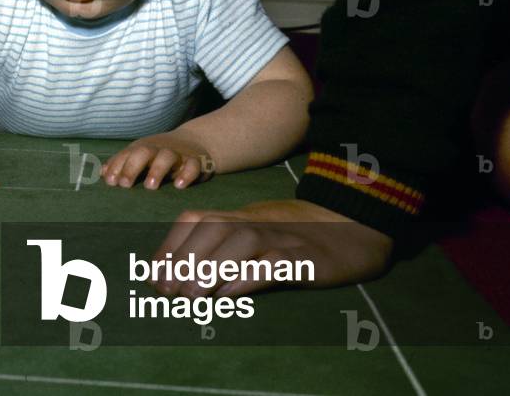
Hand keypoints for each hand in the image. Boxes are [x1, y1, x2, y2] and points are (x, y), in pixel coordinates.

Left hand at [102, 132, 212, 189]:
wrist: (195, 140)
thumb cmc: (159, 153)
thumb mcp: (139, 154)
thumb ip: (121, 163)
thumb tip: (101, 173)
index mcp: (142, 148)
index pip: (126, 155)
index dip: (117, 167)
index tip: (110, 182)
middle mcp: (158, 149)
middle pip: (143, 152)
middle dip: (132, 167)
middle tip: (125, 184)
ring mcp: (177, 154)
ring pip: (167, 157)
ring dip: (157, 170)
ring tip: (150, 186)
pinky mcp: (196, 161)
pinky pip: (193, 165)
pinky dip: (186, 174)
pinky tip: (179, 185)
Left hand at [152, 199, 393, 296]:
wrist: (355, 225)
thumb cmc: (298, 235)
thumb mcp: (259, 234)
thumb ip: (228, 248)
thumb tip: (186, 276)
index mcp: (241, 216)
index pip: (196, 219)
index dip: (171, 244)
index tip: (154, 274)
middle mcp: (256, 222)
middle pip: (211, 227)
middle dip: (184, 257)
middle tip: (168, 290)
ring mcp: (281, 237)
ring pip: (239, 240)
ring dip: (210, 266)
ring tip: (192, 294)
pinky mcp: (306, 258)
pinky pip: (274, 263)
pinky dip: (248, 277)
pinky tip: (231, 294)